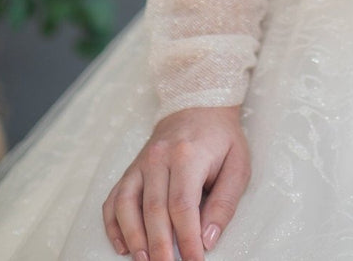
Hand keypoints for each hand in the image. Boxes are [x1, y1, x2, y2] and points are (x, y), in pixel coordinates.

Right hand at [102, 104, 249, 259]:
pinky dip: (114, 224)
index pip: (183, 206)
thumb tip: (208, 238)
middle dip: (160, 246)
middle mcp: (158, 157)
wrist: (198, 106)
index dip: (188, 239)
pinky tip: (123, 245)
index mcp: (188, 155)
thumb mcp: (238, 165)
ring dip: (134, 238)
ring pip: (127, 205)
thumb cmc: (221, 139)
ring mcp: (140, 163)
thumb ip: (225, 202)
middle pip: (153, 210)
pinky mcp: (130, 169)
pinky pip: (114, 199)